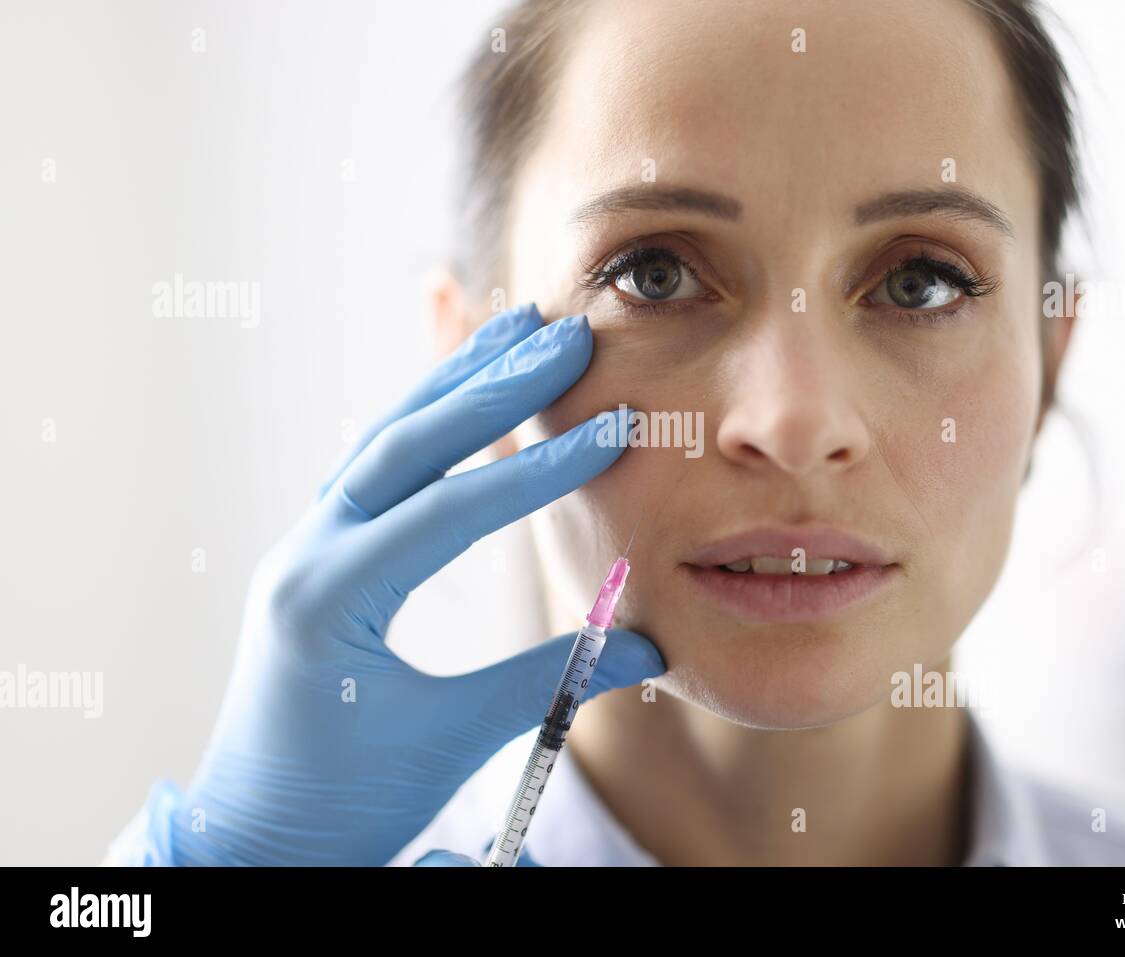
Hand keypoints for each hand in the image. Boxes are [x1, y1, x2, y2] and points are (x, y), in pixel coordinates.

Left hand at [108, 303, 663, 865]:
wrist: (253, 834)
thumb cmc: (340, 800)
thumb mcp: (447, 741)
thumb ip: (547, 682)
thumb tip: (646, 646)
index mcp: (330, 598)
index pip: (447, 512)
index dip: (536, 471)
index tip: (610, 429)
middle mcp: (308, 553)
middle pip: (404, 444)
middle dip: (491, 387)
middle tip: (565, 338)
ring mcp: (308, 547)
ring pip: (384, 439)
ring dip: (455, 383)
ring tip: (520, 328)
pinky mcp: (321, 554)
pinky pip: (375, 468)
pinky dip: (428, 421)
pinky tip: (466, 391)